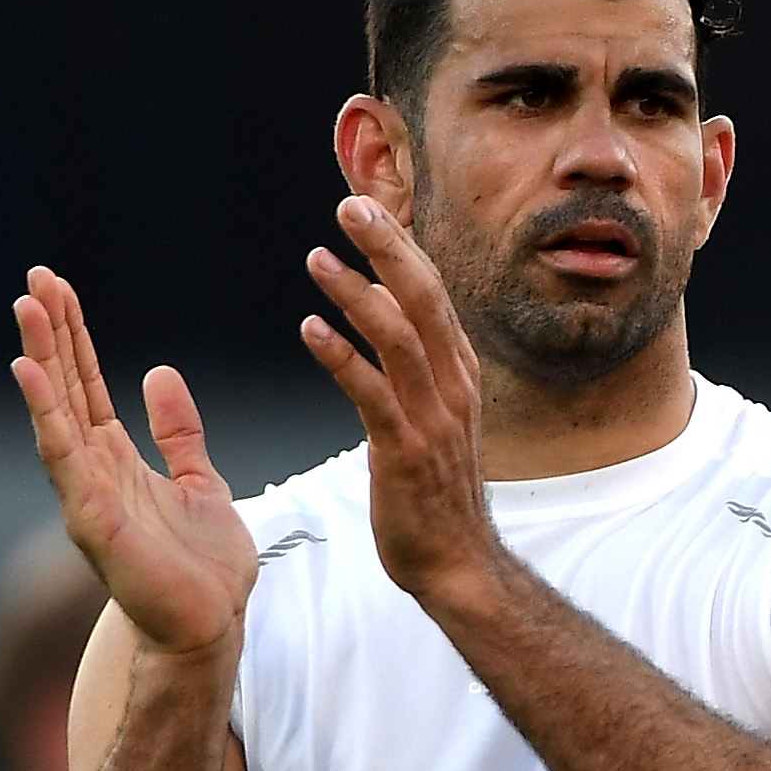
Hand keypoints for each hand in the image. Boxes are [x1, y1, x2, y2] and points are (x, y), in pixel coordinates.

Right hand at [9, 268, 256, 658]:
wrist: (211, 625)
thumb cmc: (201, 566)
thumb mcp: (200, 480)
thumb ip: (178, 431)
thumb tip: (159, 372)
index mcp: (116, 459)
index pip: (88, 383)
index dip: (74, 336)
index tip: (58, 288)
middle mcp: (91, 470)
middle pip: (66, 386)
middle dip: (52, 333)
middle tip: (35, 278)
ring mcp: (85, 492)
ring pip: (56, 411)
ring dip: (41, 358)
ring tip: (26, 308)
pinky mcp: (90, 518)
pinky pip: (62, 457)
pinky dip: (45, 414)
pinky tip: (29, 373)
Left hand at [302, 198, 506, 614]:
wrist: (457, 563)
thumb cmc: (438, 495)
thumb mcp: (438, 421)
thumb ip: (418, 371)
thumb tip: (388, 322)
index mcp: (460, 376)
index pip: (433, 296)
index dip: (403, 249)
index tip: (372, 209)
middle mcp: (454, 388)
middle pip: (423, 302)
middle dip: (388, 249)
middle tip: (352, 207)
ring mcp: (433, 418)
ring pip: (399, 338)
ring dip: (357, 293)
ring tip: (317, 259)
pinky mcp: (405, 450)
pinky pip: (371, 394)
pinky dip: (341, 357)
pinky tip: (310, 331)